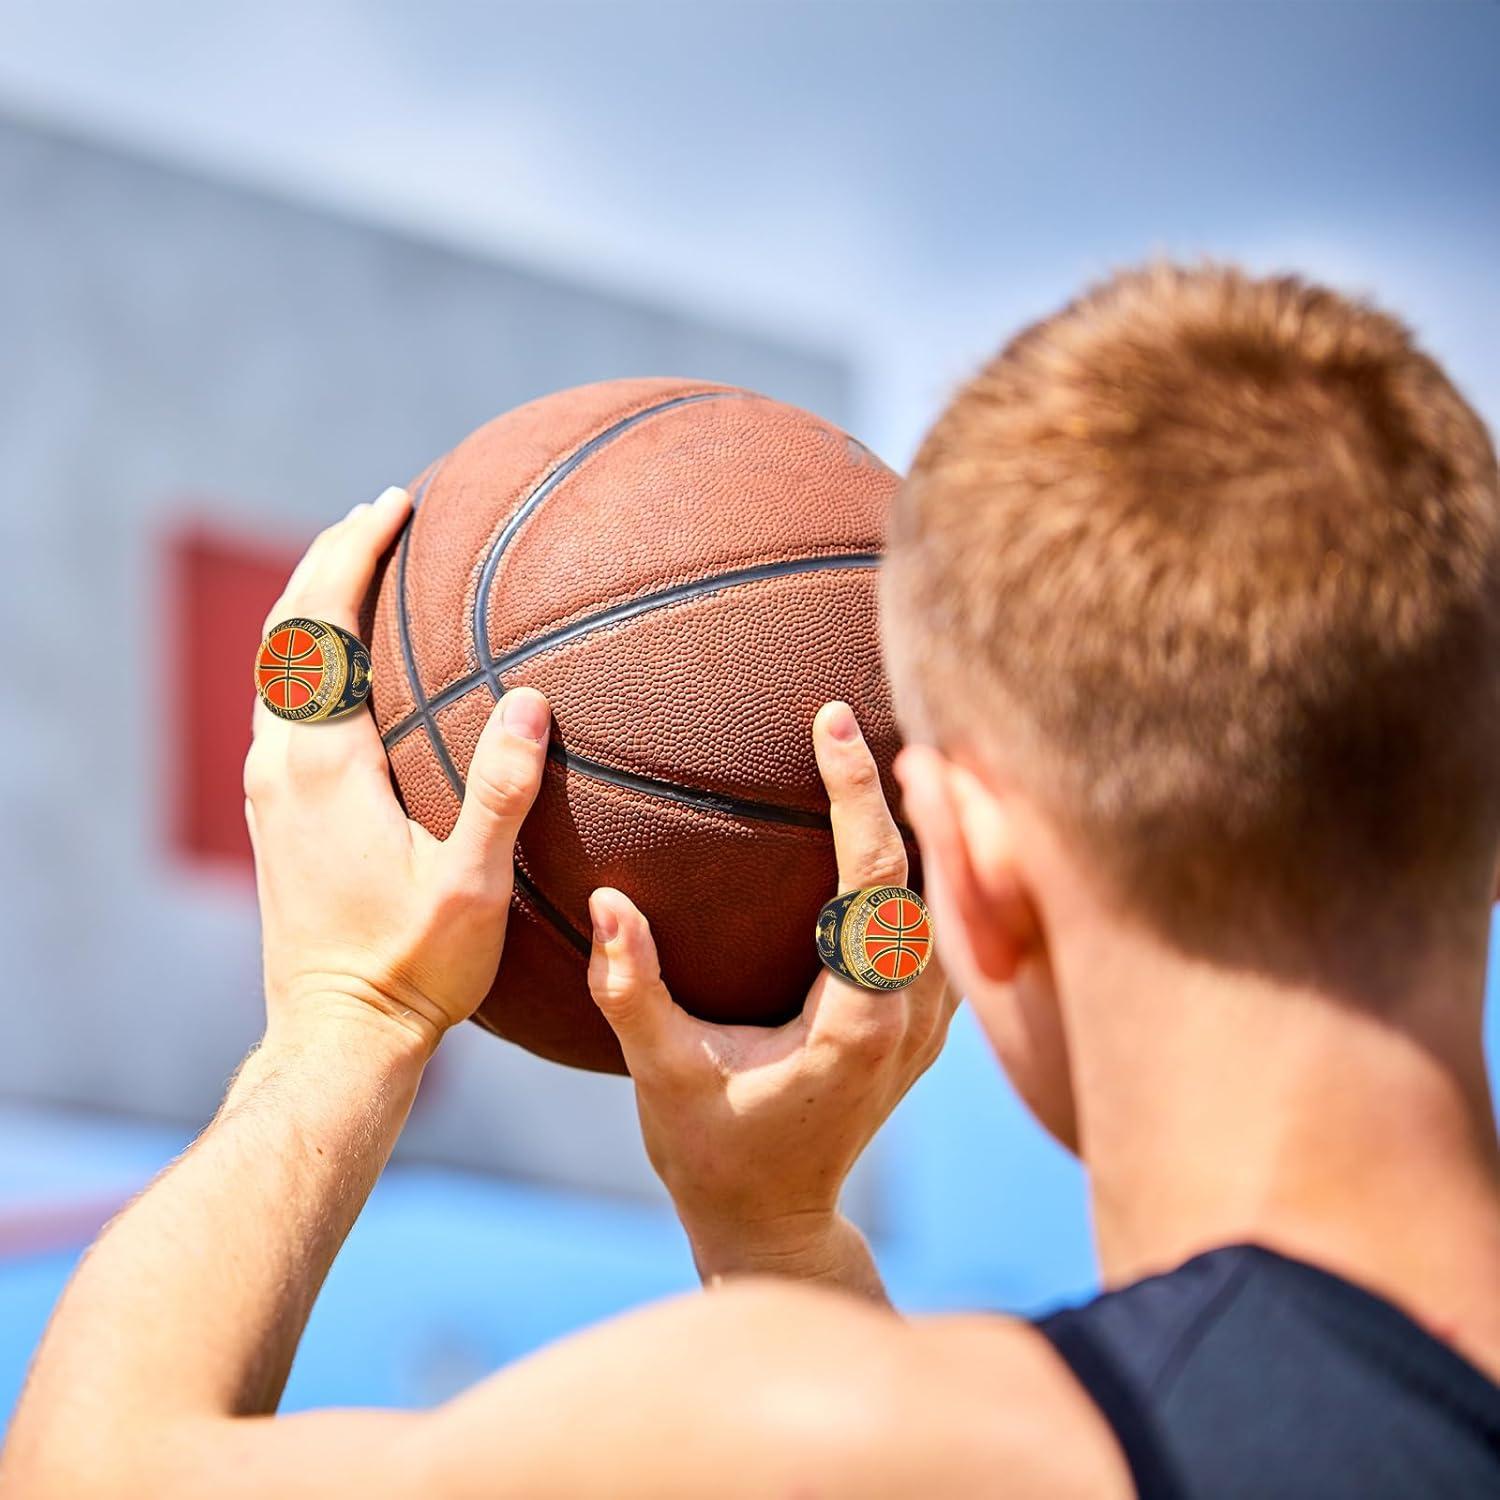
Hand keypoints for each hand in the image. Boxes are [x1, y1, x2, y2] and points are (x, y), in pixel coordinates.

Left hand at [243, 486, 551, 1059]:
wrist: (338, 1035)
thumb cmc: (410, 968)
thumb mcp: (470, 885)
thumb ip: (500, 792)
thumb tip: (533, 703)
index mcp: (321, 765)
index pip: (319, 626)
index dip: (353, 554)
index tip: (394, 504)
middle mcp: (279, 764)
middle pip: (286, 630)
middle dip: (330, 559)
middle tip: (382, 513)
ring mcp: (268, 790)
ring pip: (278, 666)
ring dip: (314, 604)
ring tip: (361, 567)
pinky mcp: (274, 814)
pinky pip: (284, 704)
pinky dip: (311, 655)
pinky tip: (351, 665)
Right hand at [586, 701, 955, 1281]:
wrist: (776, 1218)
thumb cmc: (714, 1150)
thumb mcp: (664, 1078)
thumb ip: (633, 991)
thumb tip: (609, 901)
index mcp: (855, 1025)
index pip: (876, 886)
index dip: (860, 798)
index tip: (835, 722)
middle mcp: (909, 1017)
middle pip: (938, 877)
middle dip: (921, 788)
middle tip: (890, 703)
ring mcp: (930, 1022)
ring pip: (957, 900)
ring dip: (939, 822)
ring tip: (910, 739)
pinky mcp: (927, 1022)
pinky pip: (948, 925)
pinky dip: (937, 865)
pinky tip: (917, 816)